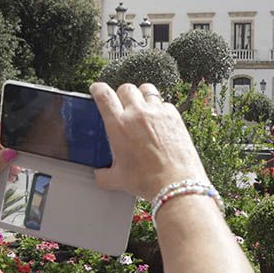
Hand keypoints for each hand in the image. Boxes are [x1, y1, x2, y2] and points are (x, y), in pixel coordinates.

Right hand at [90, 82, 208, 200]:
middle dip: (120, 94)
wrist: (176, 184)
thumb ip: (103, 174)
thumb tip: (100, 174)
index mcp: (119, 125)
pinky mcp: (174, 116)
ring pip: (146, 89)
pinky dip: (159, 107)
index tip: (97, 89)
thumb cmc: (148, 181)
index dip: (98, 88)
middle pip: (125, 88)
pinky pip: (164, 102)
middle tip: (121, 103)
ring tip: (140, 105)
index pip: (103, 95)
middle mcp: (138, 114)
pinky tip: (158, 119)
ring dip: (141, 95)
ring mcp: (157, 112)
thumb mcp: (117, 180)